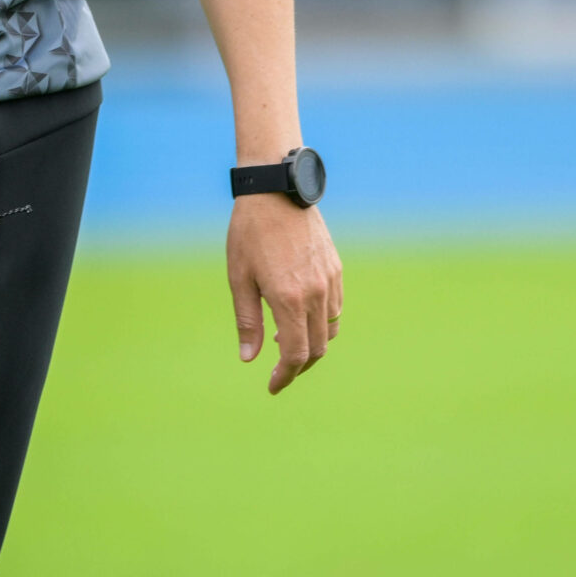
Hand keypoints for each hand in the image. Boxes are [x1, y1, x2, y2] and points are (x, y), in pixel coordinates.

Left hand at [227, 193, 341, 394]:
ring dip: (313, 346)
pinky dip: (322, 324)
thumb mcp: (239, 277)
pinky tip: (301, 318)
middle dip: (299, 367)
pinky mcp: (336, 268)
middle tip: (280, 373)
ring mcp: (329, 280)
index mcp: (288, 299)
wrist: (276, 190)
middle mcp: (315, 294)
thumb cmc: (250, 233)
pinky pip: (335, 308)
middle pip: (317, 349)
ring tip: (287, 344)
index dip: (285, 376)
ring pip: (330, 330)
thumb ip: (248, 321)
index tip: (273, 386)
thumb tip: (250, 359)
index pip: (296, 355)